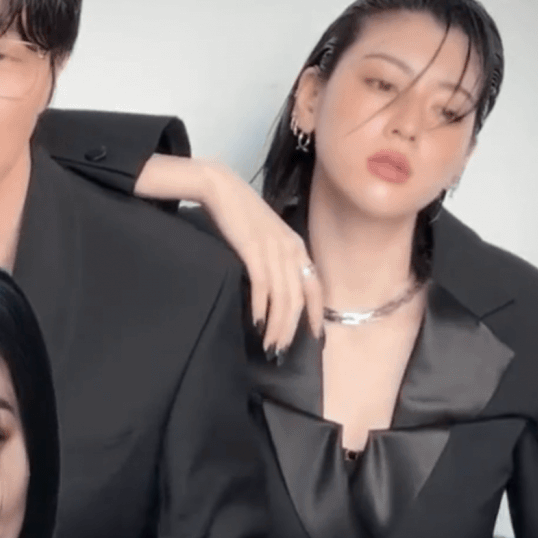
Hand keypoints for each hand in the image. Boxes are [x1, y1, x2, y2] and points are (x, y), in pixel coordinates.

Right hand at [202, 163, 323, 352]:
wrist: (221, 187)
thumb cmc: (240, 213)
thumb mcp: (267, 236)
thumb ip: (276, 257)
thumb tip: (275, 288)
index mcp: (297, 247)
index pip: (315, 287)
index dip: (316, 314)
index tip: (315, 337)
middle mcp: (291, 250)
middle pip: (298, 299)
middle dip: (291, 329)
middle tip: (281, 350)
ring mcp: (274, 250)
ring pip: (283, 298)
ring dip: (277, 326)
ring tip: (269, 345)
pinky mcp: (254, 250)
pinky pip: (263, 287)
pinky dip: (261, 308)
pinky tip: (257, 323)